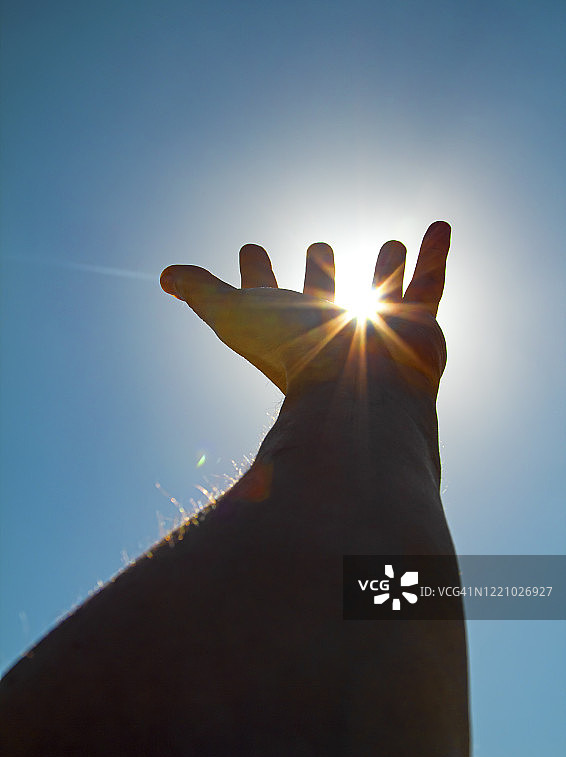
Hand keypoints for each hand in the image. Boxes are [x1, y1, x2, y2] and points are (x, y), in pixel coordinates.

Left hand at [160, 221, 449, 394]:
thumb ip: (202, 293)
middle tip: (320, 246)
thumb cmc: (292, 353)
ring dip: (384, 269)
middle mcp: (329, 327)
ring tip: (391, 243)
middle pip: (322, 294)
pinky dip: (437, 255)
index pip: (265, 294)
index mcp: (286, 326)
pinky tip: (440, 227)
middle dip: (320, 271)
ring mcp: (375, 327)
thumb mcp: (234, 316)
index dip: (256, 271)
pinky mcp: (417, 325)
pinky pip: (430, 282)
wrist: (357, 390)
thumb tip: (164, 275)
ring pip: (380, 291)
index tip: (250, 247)